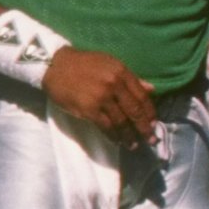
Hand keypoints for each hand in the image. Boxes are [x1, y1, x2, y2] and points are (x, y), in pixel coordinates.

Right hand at [43, 45, 157, 147]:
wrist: (54, 66)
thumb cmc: (83, 64)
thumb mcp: (109, 64)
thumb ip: (130, 77)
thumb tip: (151, 89)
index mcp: (121, 72)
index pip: (142, 96)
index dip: (150, 112)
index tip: (154, 123)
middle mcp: (114, 85)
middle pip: (134, 111)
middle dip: (144, 127)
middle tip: (152, 139)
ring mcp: (101, 98)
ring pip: (121, 121)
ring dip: (129, 135)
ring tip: (134, 145)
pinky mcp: (88, 109)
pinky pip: (106, 126)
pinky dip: (113, 136)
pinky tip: (117, 141)